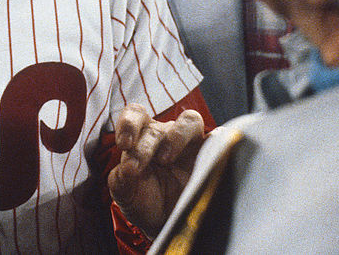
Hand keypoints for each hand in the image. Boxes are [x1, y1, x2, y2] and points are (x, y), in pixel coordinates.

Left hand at [108, 104, 204, 237]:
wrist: (167, 224)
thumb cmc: (145, 202)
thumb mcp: (126, 194)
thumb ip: (119, 181)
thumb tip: (124, 170)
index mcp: (142, 136)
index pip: (136, 114)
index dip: (128, 123)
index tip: (123, 145)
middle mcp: (166, 135)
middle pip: (157, 128)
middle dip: (143, 148)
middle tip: (135, 169)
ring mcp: (191, 144)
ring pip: (190, 121)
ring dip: (176, 136)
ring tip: (165, 159)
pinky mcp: (212, 156)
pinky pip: (219, 139)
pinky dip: (217, 139)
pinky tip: (210, 153)